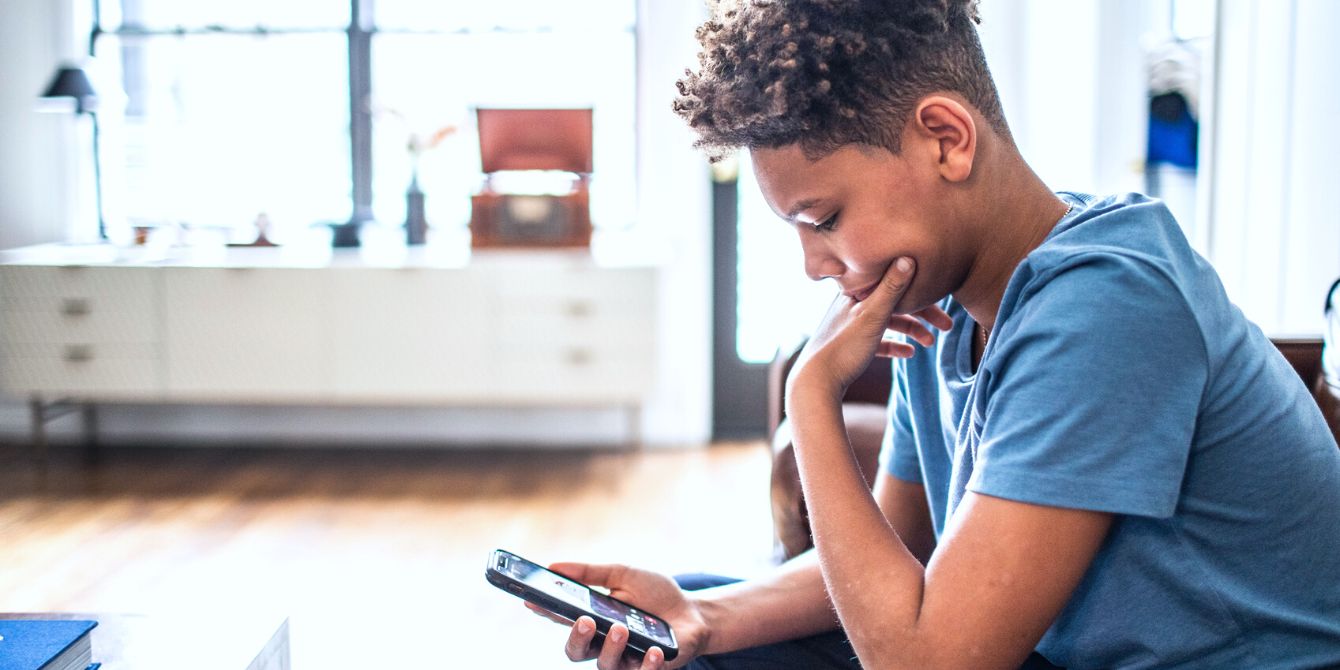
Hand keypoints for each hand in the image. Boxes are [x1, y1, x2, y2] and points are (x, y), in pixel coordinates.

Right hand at [526, 562, 709, 668]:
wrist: (694, 613)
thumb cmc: (655, 594)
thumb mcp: (624, 575)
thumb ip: (591, 573)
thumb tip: (554, 566)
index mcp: (593, 619)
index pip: (562, 619)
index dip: (545, 612)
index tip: (532, 600)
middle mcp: (603, 644)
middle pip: (576, 651)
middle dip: (577, 637)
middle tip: (585, 620)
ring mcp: (626, 659)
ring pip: (605, 664)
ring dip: (611, 647)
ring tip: (622, 628)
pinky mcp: (649, 669)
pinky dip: (648, 663)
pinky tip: (654, 649)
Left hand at [789, 257, 951, 399]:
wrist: (814, 383)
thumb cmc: (843, 348)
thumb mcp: (872, 316)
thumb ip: (891, 288)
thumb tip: (908, 256)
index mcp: (855, 292)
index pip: (893, 283)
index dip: (920, 290)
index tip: (943, 299)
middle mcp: (851, 305)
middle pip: (894, 303)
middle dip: (922, 314)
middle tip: (948, 326)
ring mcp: (850, 326)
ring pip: (887, 322)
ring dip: (911, 330)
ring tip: (930, 343)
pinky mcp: (849, 347)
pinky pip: (877, 341)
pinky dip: (894, 345)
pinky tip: (909, 354)